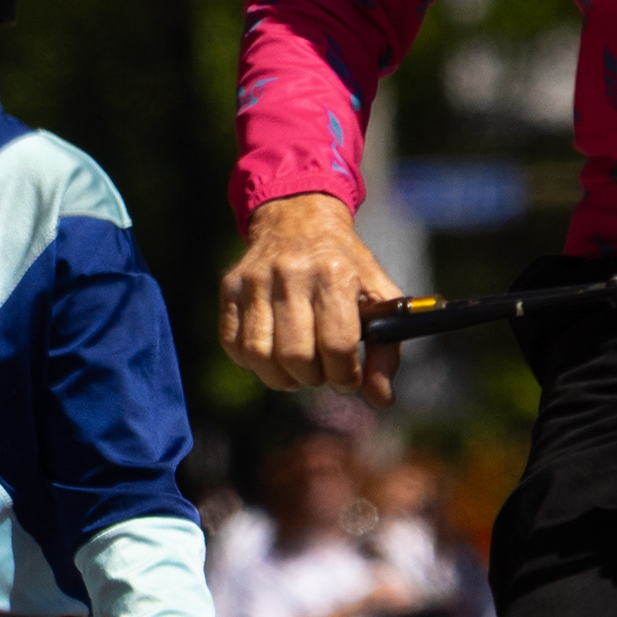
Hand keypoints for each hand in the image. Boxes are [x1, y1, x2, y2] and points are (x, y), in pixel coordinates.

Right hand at [218, 194, 409, 403]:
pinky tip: (272, 354)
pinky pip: (233, 344)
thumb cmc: (344, 264)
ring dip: (281, 377)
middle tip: (322, 373)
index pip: (337, 345)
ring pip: (260, 356)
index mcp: (334, 273)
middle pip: (296, 356)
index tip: (347, 378)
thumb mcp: (377, 295)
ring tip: (297, 371)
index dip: (345, 375)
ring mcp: (255, 280)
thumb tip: (381, 400)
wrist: (298, 216)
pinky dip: (253, 363)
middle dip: (313, 378)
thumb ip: (385, 349)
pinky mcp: (230, 287)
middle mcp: (291, 273)